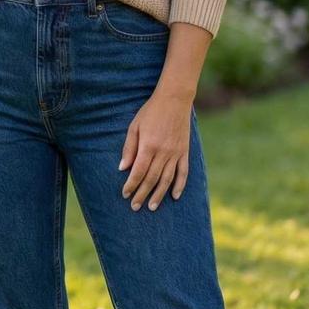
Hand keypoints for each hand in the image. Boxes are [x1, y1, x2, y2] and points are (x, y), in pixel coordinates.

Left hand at [118, 91, 191, 211]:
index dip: (131, 185)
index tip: (125, 194)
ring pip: (167, 180)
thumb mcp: (134, 126)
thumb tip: (122, 168)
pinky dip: (180, 186)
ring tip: (152, 207)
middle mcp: (163, 153)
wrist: (174, 101)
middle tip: (135, 207)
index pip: (138, 172)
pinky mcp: (185, 152)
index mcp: (148, 146)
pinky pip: (183, 173)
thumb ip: (129, 148)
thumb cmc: (150, 112)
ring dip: (159, 195)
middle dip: (142, 194)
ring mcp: (176, 154)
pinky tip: (175, 196)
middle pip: (151, 179)